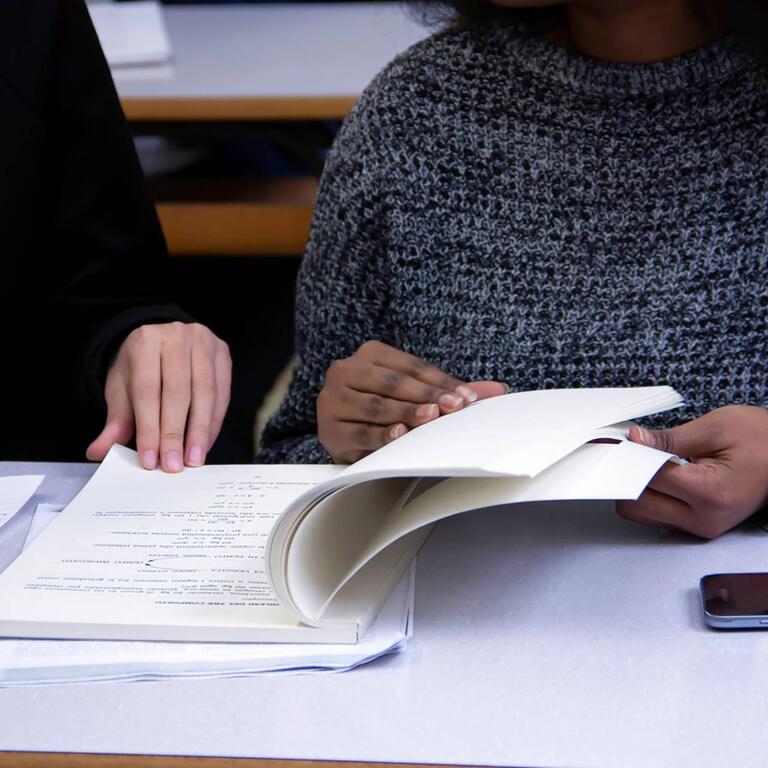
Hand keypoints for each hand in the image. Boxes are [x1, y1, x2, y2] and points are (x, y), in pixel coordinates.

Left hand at [86, 322, 231, 471]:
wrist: (163, 344)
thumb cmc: (142, 369)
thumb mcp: (123, 390)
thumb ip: (115, 421)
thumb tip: (98, 451)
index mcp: (145, 341)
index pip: (147, 390)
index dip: (149, 428)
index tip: (150, 459)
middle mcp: (177, 336)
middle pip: (178, 392)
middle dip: (175, 433)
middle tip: (173, 465)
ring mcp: (204, 342)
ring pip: (204, 393)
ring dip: (199, 431)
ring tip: (193, 460)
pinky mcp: (223, 355)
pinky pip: (222, 394)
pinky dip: (214, 423)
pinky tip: (205, 443)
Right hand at [317, 340, 507, 462]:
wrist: (343, 432)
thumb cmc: (384, 409)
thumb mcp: (414, 395)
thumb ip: (450, 390)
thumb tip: (498, 390)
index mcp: (369, 353)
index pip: (410, 366)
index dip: (440, 381)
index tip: (467, 397)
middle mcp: (345, 370)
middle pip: (393, 382)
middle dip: (428, 395)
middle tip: (455, 407)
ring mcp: (333, 399)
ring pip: (377, 406)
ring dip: (406, 413)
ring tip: (432, 417)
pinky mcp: (329, 428)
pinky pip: (360, 432)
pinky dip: (382, 434)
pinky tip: (400, 434)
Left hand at [616, 405, 767, 537]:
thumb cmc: (761, 438)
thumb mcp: (716, 427)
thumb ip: (670, 438)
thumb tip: (634, 440)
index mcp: (709, 493)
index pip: (647, 478)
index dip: (629, 456)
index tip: (619, 440)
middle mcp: (703, 519)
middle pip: (635, 505)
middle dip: (627, 476)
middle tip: (629, 450)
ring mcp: (700, 527)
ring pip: (641, 513)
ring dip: (636, 487)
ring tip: (647, 460)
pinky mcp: (697, 526)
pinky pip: (656, 514)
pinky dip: (649, 494)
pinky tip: (657, 472)